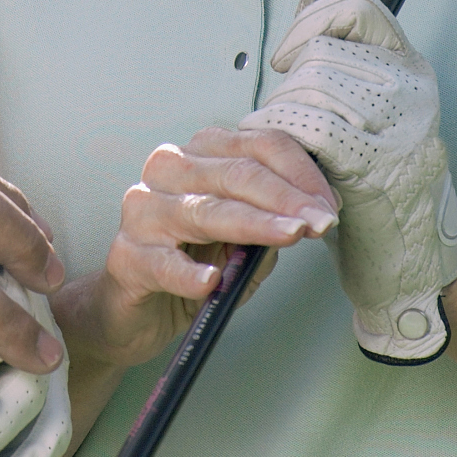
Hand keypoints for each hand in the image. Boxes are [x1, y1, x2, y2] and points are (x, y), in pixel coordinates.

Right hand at [56, 126, 336, 373]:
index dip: (299, 173)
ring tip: (289, 235)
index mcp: (198, 155)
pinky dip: (189, 272)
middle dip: (285, 198)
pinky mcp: (126, 256)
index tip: (330, 208)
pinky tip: (212, 280)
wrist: (131, 310)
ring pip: (205, 210)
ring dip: (253, 223)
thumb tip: (312, 216)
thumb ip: (268, 225)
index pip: (255, 146)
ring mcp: (142, 210)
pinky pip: (162, 262)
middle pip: (234, 173)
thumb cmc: (192, 263)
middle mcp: (167, 170)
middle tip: (321, 222)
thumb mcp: (240, 241)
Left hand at [239, 0, 456, 363]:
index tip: (288, 55)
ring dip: (280, 115)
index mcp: (411, 69)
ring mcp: (397, 126)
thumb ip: (343, 57)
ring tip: (284, 145)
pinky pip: (308, 128)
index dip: (312, 21)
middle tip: (285, 123)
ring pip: (309, 89)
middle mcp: (411, 90)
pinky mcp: (374, 163)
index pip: (357, 9)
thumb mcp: (369, 112)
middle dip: (287, 87)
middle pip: (321, 53)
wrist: (415, 267)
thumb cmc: (381, 188)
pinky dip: (279, 136)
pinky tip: (275, 156)